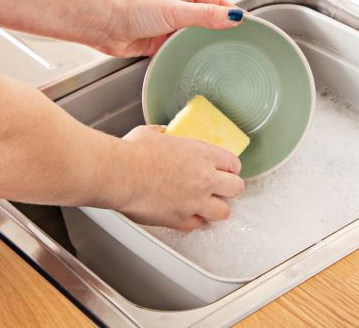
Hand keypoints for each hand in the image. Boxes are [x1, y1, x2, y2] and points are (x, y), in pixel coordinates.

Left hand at [98, 0, 243, 56]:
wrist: (104, 24)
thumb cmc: (132, 9)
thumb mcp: (176, 11)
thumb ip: (205, 16)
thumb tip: (233, 17)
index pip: (216, 2)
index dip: (232, 12)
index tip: (247, 23)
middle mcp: (176, 7)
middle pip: (206, 19)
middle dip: (220, 29)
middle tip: (239, 42)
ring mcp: (168, 25)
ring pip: (193, 35)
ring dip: (202, 43)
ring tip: (221, 54)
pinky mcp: (158, 42)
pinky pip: (179, 49)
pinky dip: (187, 54)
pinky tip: (195, 60)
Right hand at [120, 125, 244, 230]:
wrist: (122, 174)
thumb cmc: (134, 152)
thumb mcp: (152, 133)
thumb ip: (163, 133)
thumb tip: (161, 132)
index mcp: (202, 154)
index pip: (233, 164)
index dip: (230, 169)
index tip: (225, 171)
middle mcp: (204, 178)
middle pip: (236, 188)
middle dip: (231, 189)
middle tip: (222, 190)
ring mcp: (195, 201)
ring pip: (224, 212)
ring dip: (217, 209)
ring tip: (209, 206)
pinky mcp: (180, 220)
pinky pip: (197, 225)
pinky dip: (194, 222)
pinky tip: (188, 216)